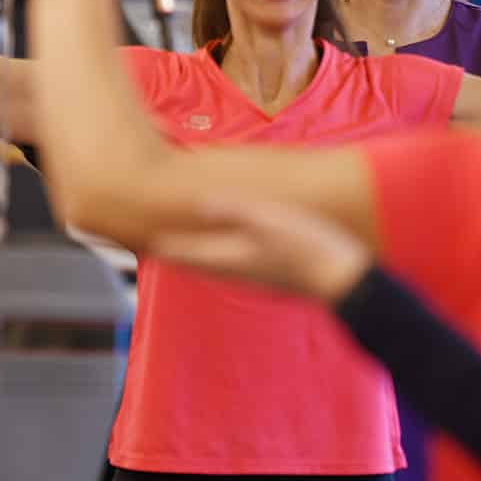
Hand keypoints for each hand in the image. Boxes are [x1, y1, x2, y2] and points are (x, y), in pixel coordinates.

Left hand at [147, 196, 371, 305]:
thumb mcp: (270, 221)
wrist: (343, 278)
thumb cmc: (307, 246)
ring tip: (181, 238)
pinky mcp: (269, 272)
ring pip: (212, 262)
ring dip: (195, 250)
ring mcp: (253, 274)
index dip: (161, 245)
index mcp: (230, 257)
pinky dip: (217, 250)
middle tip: (151, 236)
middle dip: (173, 248)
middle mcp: (236, 270)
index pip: (183, 253)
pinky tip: (227, 241)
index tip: (137, 236)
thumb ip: (235, 212)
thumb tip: (200, 203)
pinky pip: (231, 261)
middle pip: (194, 261)